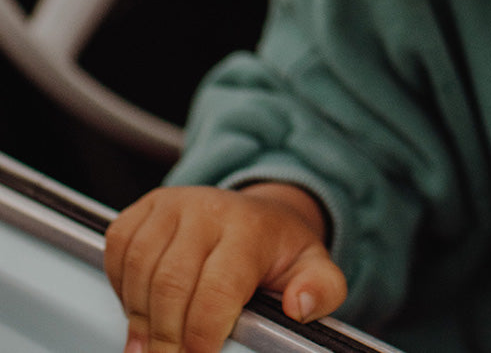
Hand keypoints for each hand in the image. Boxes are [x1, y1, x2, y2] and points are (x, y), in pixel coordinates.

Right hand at [104, 182, 348, 352]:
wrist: (259, 212)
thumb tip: (299, 305)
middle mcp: (209, 209)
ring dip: (139, 318)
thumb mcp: (313, 268)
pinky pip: (119, 246)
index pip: (217, 289)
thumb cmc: (279, 250)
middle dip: (165, 339)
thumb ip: (322, 290)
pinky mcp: (148, 204)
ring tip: (150, 347)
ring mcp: (175, 203)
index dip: (202, 335)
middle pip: (171, 284)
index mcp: (250, 228)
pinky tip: (140, 305)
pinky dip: (120, 284)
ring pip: (140, 269)